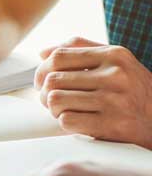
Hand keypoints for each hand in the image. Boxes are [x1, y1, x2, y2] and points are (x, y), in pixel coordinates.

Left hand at [35, 37, 151, 147]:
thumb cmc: (133, 90)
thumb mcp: (117, 62)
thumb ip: (81, 51)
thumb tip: (44, 52)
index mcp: (114, 55)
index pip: (59, 56)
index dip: (41, 70)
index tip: (41, 82)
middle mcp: (115, 75)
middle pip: (53, 80)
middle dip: (45, 93)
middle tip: (51, 101)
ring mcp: (114, 101)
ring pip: (56, 100)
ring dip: (54, 109)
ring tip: (65, 110)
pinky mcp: (112, 124)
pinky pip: (66, 120)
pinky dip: (66, 123)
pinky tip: (78, 122)